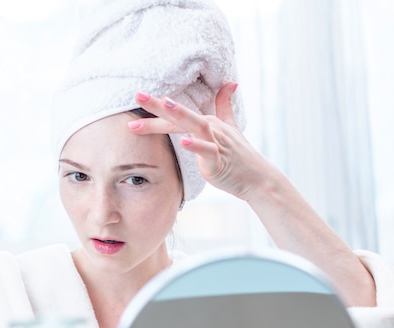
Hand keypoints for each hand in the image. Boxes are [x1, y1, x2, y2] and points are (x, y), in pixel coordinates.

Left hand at [129, 83, 279, 200]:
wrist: (257, 178)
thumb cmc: (239, 155)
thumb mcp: (231, 126)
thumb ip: (225, 105)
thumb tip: (230, 83)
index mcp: (206, 122)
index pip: (176, 114)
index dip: (156, 106)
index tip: (137, 96)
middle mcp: (210, 128)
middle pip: (181, 114)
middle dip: (158, 105)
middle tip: (138, 95)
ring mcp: (216, 142)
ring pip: (195, 126)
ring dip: (181, 114)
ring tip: (165, 104)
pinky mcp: (219, 160)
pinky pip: (207, 151)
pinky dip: (196, 146)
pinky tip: (183, 142)